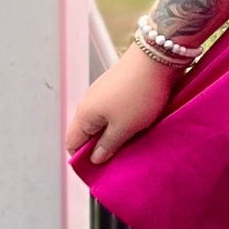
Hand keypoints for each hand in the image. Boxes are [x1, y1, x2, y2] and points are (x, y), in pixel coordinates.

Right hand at [64, 43, 181, 164]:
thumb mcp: (124, 127)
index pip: (73, 143)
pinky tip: (137, 127)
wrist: (156, 58)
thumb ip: (108, 145)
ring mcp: (103, 94)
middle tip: (120, 159)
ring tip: (131, 143)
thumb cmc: (138, 94)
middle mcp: (89, 103)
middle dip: (101, 148)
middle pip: (87, 133)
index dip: (83, 159)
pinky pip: (115, 112)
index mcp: (84, 114)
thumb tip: (95, 159)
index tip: (100, 170)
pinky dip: (123, 122)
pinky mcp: (118, 89)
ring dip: (115, 135)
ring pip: (103, 123)